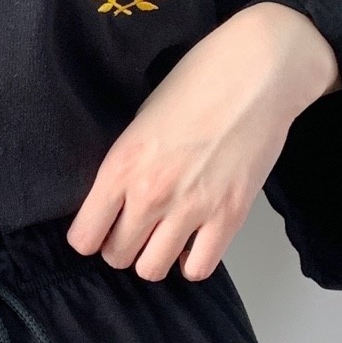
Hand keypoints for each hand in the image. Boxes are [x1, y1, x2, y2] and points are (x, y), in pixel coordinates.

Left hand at [66, 2, 340, 280]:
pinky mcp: (229, 216)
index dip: (89, 236)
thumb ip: (124, 167)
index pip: (84, 237)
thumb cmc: (199, 83)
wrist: (257, 73)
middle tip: (135, 229)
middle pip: (117, 256)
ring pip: (152, 269)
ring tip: (163, 237)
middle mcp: (150, 193)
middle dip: (122, 246)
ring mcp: (191, 208)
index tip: (99, 229)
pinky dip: (192, 262)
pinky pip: (199, 268)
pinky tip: (193, 241)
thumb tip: (113, 202)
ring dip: (154, 257)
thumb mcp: (141, 121)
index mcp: (122, 166)